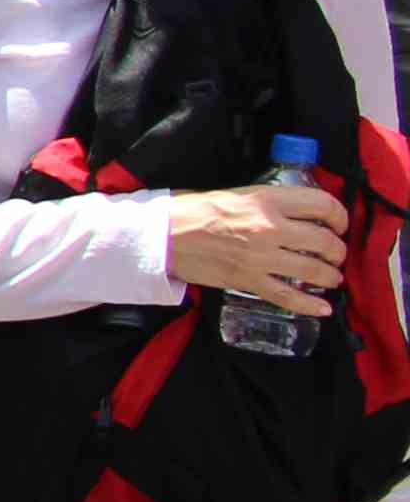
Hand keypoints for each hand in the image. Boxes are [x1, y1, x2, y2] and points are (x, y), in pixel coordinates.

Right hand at [173, 179, 349, 314]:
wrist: (162, 235)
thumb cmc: (194, 211)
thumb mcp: (237, 194)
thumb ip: (270, 203)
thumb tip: (299, 214)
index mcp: (266, 200)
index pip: (322, 205)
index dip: (339, 216)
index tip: (338, 224)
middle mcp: (268, 227)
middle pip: (324, 240)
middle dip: (336, 250)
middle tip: (334, 254)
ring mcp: (260, 257)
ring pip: (313, 270)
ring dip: (330, 276)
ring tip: (331, 277)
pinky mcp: (248, 280)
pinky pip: (287, 296)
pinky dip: (309, 304)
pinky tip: (322, 308)